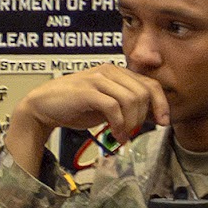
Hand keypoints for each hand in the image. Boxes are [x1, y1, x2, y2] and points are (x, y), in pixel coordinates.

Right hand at [6, 64, 164, 167]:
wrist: (43, 106)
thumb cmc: (74, 105)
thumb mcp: (106, 104)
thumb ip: (126, 106)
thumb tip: (151, 117)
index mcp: (117, 72)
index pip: (150, 84)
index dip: (161, 104)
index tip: (163, 123)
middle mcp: (109, 71)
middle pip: (143, 93)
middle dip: (143, 117)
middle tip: (132, 132)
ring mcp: (98, 79)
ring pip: (131, 100)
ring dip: (130, 123)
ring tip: (122, 136)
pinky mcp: (87, 91)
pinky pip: (113, 107)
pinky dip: (118, 124)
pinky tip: (115, 135)